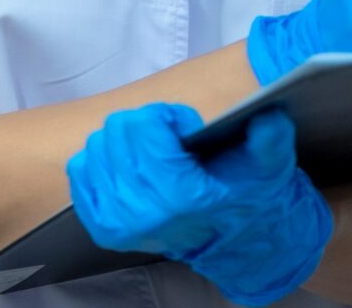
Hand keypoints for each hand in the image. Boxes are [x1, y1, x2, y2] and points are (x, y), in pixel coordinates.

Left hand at [66, 105, 331, 305]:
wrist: (224, 236)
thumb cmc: (241, 194)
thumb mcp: (268, 165)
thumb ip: (270, 141)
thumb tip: (267, 119)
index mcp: (180, 196)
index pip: (143, 129)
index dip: (165, 116)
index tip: (184, 126)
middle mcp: (142, 212)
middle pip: (118, 131)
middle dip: (146, 125)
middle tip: (170, 139)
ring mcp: (116, 221)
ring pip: (97, 146)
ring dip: (124, 140)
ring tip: (153, 154)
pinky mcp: (100, 224)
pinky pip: (80, 169)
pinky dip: (101, 160)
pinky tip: (129, 166)